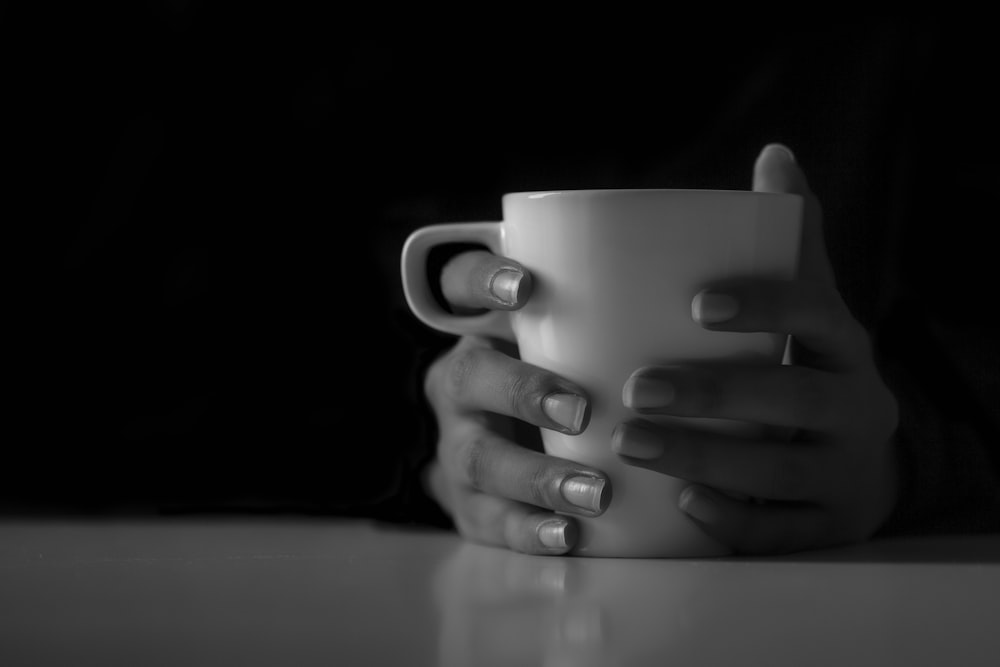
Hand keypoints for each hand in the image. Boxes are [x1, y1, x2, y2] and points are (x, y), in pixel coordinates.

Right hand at [421, 251, 610, 554]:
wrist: (508, 456)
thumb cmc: (567, 382)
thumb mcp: (574, 343)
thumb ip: (610, 323)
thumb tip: (704, 302)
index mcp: (480, 328)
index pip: (459, 284)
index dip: (483, 280)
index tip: (526, 287)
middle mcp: (459, 384)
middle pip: (469, 377)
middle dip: (522, 392)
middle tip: (579, 411)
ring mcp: (457, 448)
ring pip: (479, 459)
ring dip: (537, 478)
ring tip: (596, 493)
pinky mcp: (469, 506)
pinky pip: (491, 521)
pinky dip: (531, 531)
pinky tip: (569, 537)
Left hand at [612, 144, 900, 554]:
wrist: (864, 459)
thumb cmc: (812, 368)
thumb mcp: (812, 307)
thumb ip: (791, 240)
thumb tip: (775, 153)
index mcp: (846, 346)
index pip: (818, 315)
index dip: (765, 306)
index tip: (697, 304)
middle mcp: (858, 408)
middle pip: (792, 399)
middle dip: (713, 394)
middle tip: (635, 388)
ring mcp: (847, 473)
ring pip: (777, 469)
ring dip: (702, 457)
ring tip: (630, 443)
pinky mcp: (830, 526)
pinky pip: (782, 530)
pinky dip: (734, 520)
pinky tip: (682, 505)